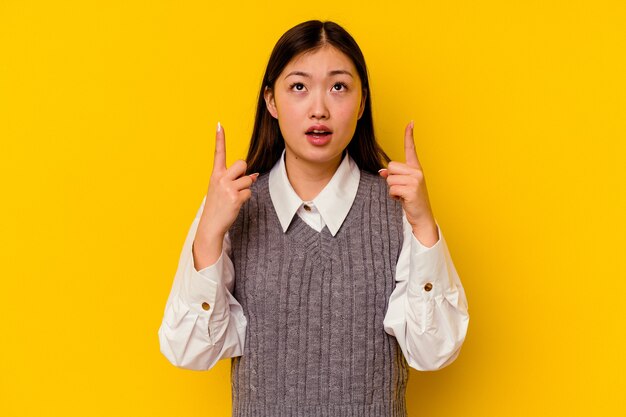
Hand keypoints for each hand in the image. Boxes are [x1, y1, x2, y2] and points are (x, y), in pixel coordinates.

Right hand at [195, 122, 257, 250]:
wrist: (211, 225)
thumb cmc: (217, 206)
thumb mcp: (221, 189)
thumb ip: (235, 179)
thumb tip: (254, 174)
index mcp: (215, 175)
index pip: (218, 154)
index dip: (219, 139)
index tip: (219, 124)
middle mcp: (220, 178)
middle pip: (242, 164)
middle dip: (245, 173)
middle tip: (237, 185)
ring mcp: (228, 188)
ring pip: (248, 179)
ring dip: (246, 188)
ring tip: (234, 198)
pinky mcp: (236, 197)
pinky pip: (249, 192)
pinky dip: (246, 198)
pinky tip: (236, 204)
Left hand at [379, 121, 438, 245]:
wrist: (422, 217)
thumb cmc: (412, 202)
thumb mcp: (402, 186)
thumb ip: (393, 176)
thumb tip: (382, 171)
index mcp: (416, 169)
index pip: (411, 149)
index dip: (409, 135)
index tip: (411, 122)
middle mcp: (417, 172)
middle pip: (391, 167)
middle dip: (391, 180)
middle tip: (401, 190)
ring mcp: (416, 180)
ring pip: (390, 179)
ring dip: (392, 190)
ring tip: (402, 196)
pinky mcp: (412, 189)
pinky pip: (392, 189)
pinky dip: (394, 196)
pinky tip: (403, 200)